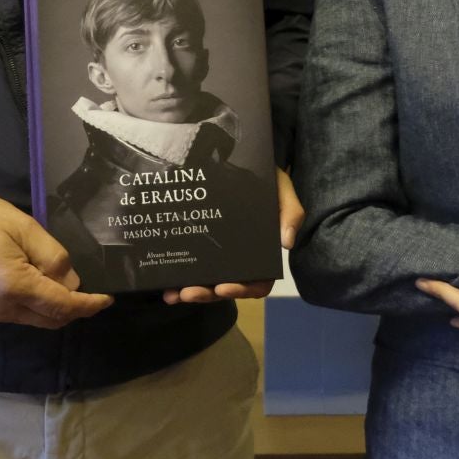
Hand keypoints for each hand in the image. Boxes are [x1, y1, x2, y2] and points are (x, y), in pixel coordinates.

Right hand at [0, 195, 114, 328]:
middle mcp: (4, 308)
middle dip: (75, 308)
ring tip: (67, 284)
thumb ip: (53, 256)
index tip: (107, 299)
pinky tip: (44, 286)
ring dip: (57, 308)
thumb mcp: (25, 227)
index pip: (62, 305)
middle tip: (92, 291)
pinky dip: (40, 307)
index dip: (88, 304)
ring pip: (38, 320)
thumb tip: (72, 283)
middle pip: (52, 319)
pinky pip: (22, 315)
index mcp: (14, 287)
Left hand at [162, 168, 304, 304]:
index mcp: (263, 254)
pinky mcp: (203, 248)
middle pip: (228, 287)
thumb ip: (290, 213)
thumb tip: (287, 243)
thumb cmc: (268, 181)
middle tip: (190, 292)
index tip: (224, 287)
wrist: (246, 165)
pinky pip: (194, 269)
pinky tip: (167, 286)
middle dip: (208, 294)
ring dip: (192, 293)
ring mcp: (221, 256)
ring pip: (208, 284)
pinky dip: (181, 282)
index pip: (258, 282)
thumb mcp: (282, 192)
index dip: (242, 290)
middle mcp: (241, 260)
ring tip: (174, 293)